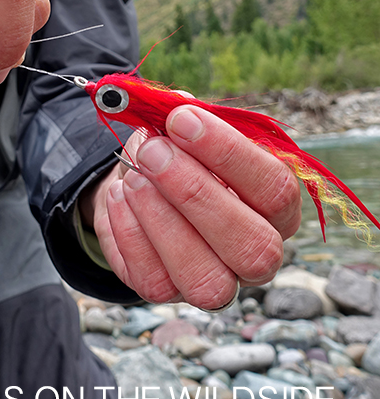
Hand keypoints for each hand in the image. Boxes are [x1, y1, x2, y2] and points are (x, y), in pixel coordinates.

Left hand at [81, 106, 301, 309]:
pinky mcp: (169, 293)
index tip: (181, 119)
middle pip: (253, 246)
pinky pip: (152, 281)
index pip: (276, 189)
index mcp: (277, 207)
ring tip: (134, 176)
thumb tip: (173, 105)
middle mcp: (259, 254)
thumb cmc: (179, 151)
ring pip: (205, 278)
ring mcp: (217, 282)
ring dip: (161, 220)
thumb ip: (187, 115)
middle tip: (153, 151)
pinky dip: (129, 232)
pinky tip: (121, 195)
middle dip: (195, 194)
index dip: (229, 153)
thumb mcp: (186, 127)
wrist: (140, 179)